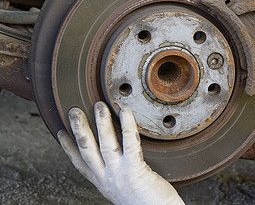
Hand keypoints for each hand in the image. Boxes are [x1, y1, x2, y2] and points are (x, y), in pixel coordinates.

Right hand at [57, 102, 183, 204]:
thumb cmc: (147, 202)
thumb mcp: (123, 188)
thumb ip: (117, 174)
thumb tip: (115, 159)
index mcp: (103, 182)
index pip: (80, 163)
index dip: (68, 147)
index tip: (60, 133)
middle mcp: (107, 178)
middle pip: (87, 149)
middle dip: (78, 128)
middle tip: (73, 110)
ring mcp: (119, 174)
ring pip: (105, 143)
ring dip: (101, 122)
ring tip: (99, 105)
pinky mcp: (135, 170)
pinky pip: (129, 143)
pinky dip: (127, 126)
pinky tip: (125, 112)